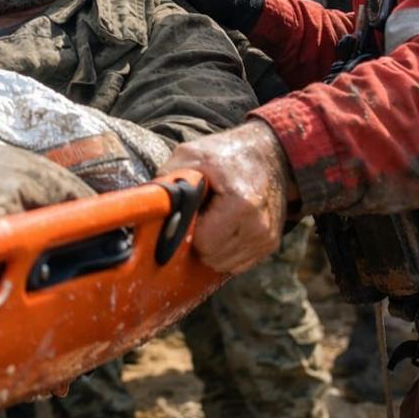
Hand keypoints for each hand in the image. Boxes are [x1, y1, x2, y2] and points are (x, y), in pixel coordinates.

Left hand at [162, 120, 291, 273]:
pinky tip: (226, 226)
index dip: (189, 227)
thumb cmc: (225, 154)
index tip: (192, 208)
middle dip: (199, 238)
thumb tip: (148, 209)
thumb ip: (168, 183)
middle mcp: (259, 226)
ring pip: (222, 264)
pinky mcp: (269, 244)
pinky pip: (235, 263)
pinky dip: (225, 248)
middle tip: (202, 212)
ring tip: (215, 217)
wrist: (269, 153)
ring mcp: (266, 238)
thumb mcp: (191, 155)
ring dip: (212, 245)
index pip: (202, 242)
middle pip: (211, 257)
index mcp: (241, 203)